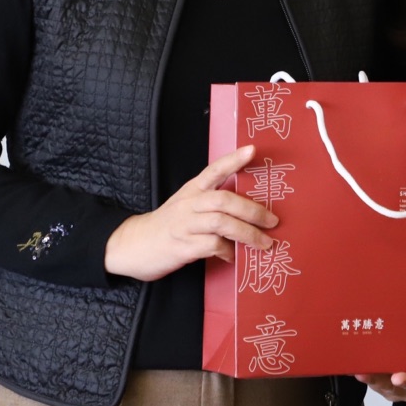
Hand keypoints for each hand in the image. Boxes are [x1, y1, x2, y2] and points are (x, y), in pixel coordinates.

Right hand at [103, 144, 276, 280]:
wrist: (133, 245)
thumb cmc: (168, 225)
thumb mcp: (187, 205)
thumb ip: (212, 203)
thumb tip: (249, 210)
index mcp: (192, 190)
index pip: (214, 170)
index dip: (233, 160)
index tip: (252, 150)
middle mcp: (189, 204)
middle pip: (225, 199)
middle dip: (253, 210)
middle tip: (273, 220)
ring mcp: (185, 225)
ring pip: (222, 223)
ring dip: (247, 233)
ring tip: (264, 243)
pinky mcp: (182, 246)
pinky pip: (212, 246)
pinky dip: (228, 251)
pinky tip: (234, 256)